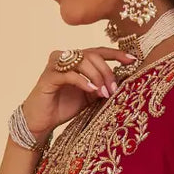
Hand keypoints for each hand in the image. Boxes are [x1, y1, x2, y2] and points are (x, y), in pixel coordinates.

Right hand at [20, 45, 138, 137]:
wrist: (41, 121)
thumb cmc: (63, 107)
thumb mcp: (89, 97)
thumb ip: (101, 86)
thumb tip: (120, 81)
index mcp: (76, 60)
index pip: (98, 51)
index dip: (116, 54)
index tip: (132, 60)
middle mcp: (66, 57)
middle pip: (93, 55)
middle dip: (107, 71)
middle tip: (114, 89)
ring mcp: (56, 65)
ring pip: (82, 61)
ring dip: (97, 77)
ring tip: (104, 93)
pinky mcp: (48, 76)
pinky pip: (70, 74)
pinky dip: (83, 81)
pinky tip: (92, 90)